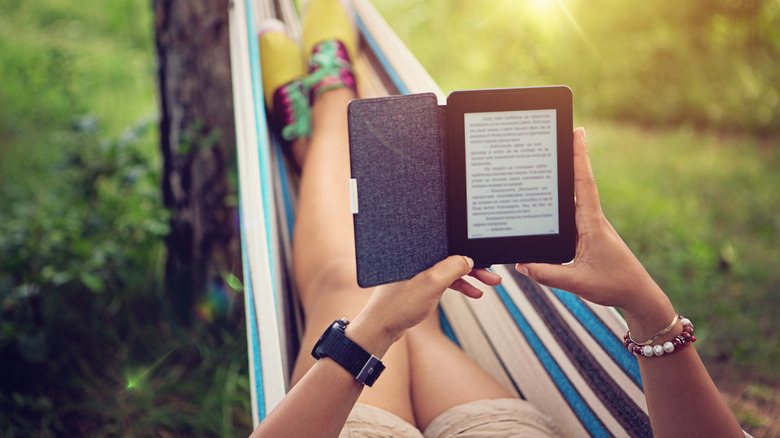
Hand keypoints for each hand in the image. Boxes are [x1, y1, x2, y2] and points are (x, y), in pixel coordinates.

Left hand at [355, 256, 500, 346]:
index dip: (468, 250)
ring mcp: (418, 271)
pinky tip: (474, 293)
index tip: (486, 258)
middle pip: (451, 256)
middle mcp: (417, 257)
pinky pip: (444, 280)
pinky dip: (459, 286)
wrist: (381, 328)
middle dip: (474, 265)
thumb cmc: (399, 305)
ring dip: (470, 277)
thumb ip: (452, 268)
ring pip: (450, 269)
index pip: (448, 244)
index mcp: (417, 250)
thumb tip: (468, 258)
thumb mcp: (431, 284)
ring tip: (490, 284)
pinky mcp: (419, 283)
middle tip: (493, 275)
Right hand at [515, 128, 668, 317]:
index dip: (580, 157)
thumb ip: (548, 274)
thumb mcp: (578, 283)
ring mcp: (590, 227)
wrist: (637, 296)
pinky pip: (571, 216)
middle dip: (571, 157)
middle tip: (561, 133)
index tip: (578, 132)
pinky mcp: (587, 236)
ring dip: (565, 179)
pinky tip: (548, 202)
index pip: (583, 184)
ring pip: (574, 199)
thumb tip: (521, 264)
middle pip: (578, 183)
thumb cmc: (614, 285)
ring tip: (550, 158)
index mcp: (592, 224)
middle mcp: (592, 220)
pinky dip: (560, 204)